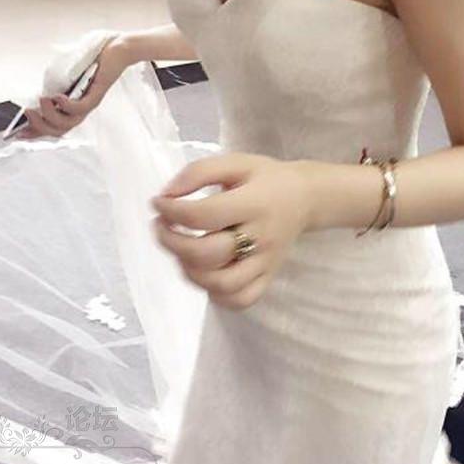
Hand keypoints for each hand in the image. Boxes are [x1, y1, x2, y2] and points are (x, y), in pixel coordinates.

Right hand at [14, 35, 131, 139]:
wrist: (116, 46)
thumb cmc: (92, 57)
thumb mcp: (65, 71)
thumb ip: (53, 81)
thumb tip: (38, 90)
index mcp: (72, 104)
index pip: (53, 125)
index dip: (35, 132)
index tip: (17, 135)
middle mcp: (80, 107)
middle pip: (59, 130)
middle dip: (39, 126)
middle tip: (28, 113)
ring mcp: (89, 102)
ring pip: (68, 123)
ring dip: (50, 115)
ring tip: (42, 101)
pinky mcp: (97, 93)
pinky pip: (81, 108)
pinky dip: (66, 106)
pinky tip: (58, 97)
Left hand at [150, 152, 313, 310]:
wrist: (306, 197)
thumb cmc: (265, 178)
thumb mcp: (236, 163)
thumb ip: (199, 172)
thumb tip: (166, 194)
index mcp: (254, 203)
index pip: (203, 215)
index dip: (171, 211)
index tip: (158, 202)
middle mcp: (261, 237)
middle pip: (208, 254)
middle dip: (172, 242)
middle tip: (161, 226)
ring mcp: (266, 263)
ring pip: (221, 284)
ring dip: (189, 270)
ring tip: (181, 250)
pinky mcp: (268, 278)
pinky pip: (239, 300)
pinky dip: (214, 292)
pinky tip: (204, 271)